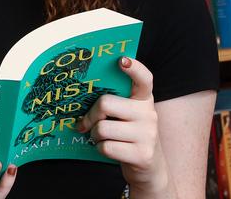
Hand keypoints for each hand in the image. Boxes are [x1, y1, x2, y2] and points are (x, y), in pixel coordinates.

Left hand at [77, 57, 169, 192]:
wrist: (149, 170)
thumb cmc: (129, 136)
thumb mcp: (128, 116)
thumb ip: (114, 103)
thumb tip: (80, 97)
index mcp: (144, 99)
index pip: (144, 79)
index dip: (134, 68)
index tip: (121, 60)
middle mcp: (149, 114)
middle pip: (106, 103)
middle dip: (90, 115)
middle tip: (86, 122)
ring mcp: (148, 134)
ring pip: (102, 128)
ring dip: (94, 135)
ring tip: (99, 137)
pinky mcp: (142, 154)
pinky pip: (106, 146)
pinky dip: (100, 149)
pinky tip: (106, 149)